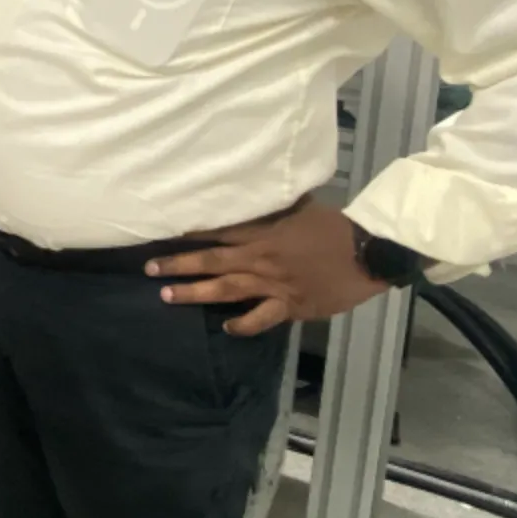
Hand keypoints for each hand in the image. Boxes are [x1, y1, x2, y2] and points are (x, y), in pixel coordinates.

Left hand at [146, 201, 386, 335]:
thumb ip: (276, 206)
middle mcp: (261, 258)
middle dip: (179, 264)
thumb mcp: (302, 207)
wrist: (367, 253)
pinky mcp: (289, 305)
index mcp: (264, 232)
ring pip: (227, 289)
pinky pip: (261, 317)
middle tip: (149, 268)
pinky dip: (243, 324)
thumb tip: (259, 191)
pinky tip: (226, 327)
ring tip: (167, 295)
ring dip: (195, 293)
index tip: (164, 235)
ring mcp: (273, 284)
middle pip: (212, 261)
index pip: (219, 231)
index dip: (190, 234)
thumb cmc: (335, 227)